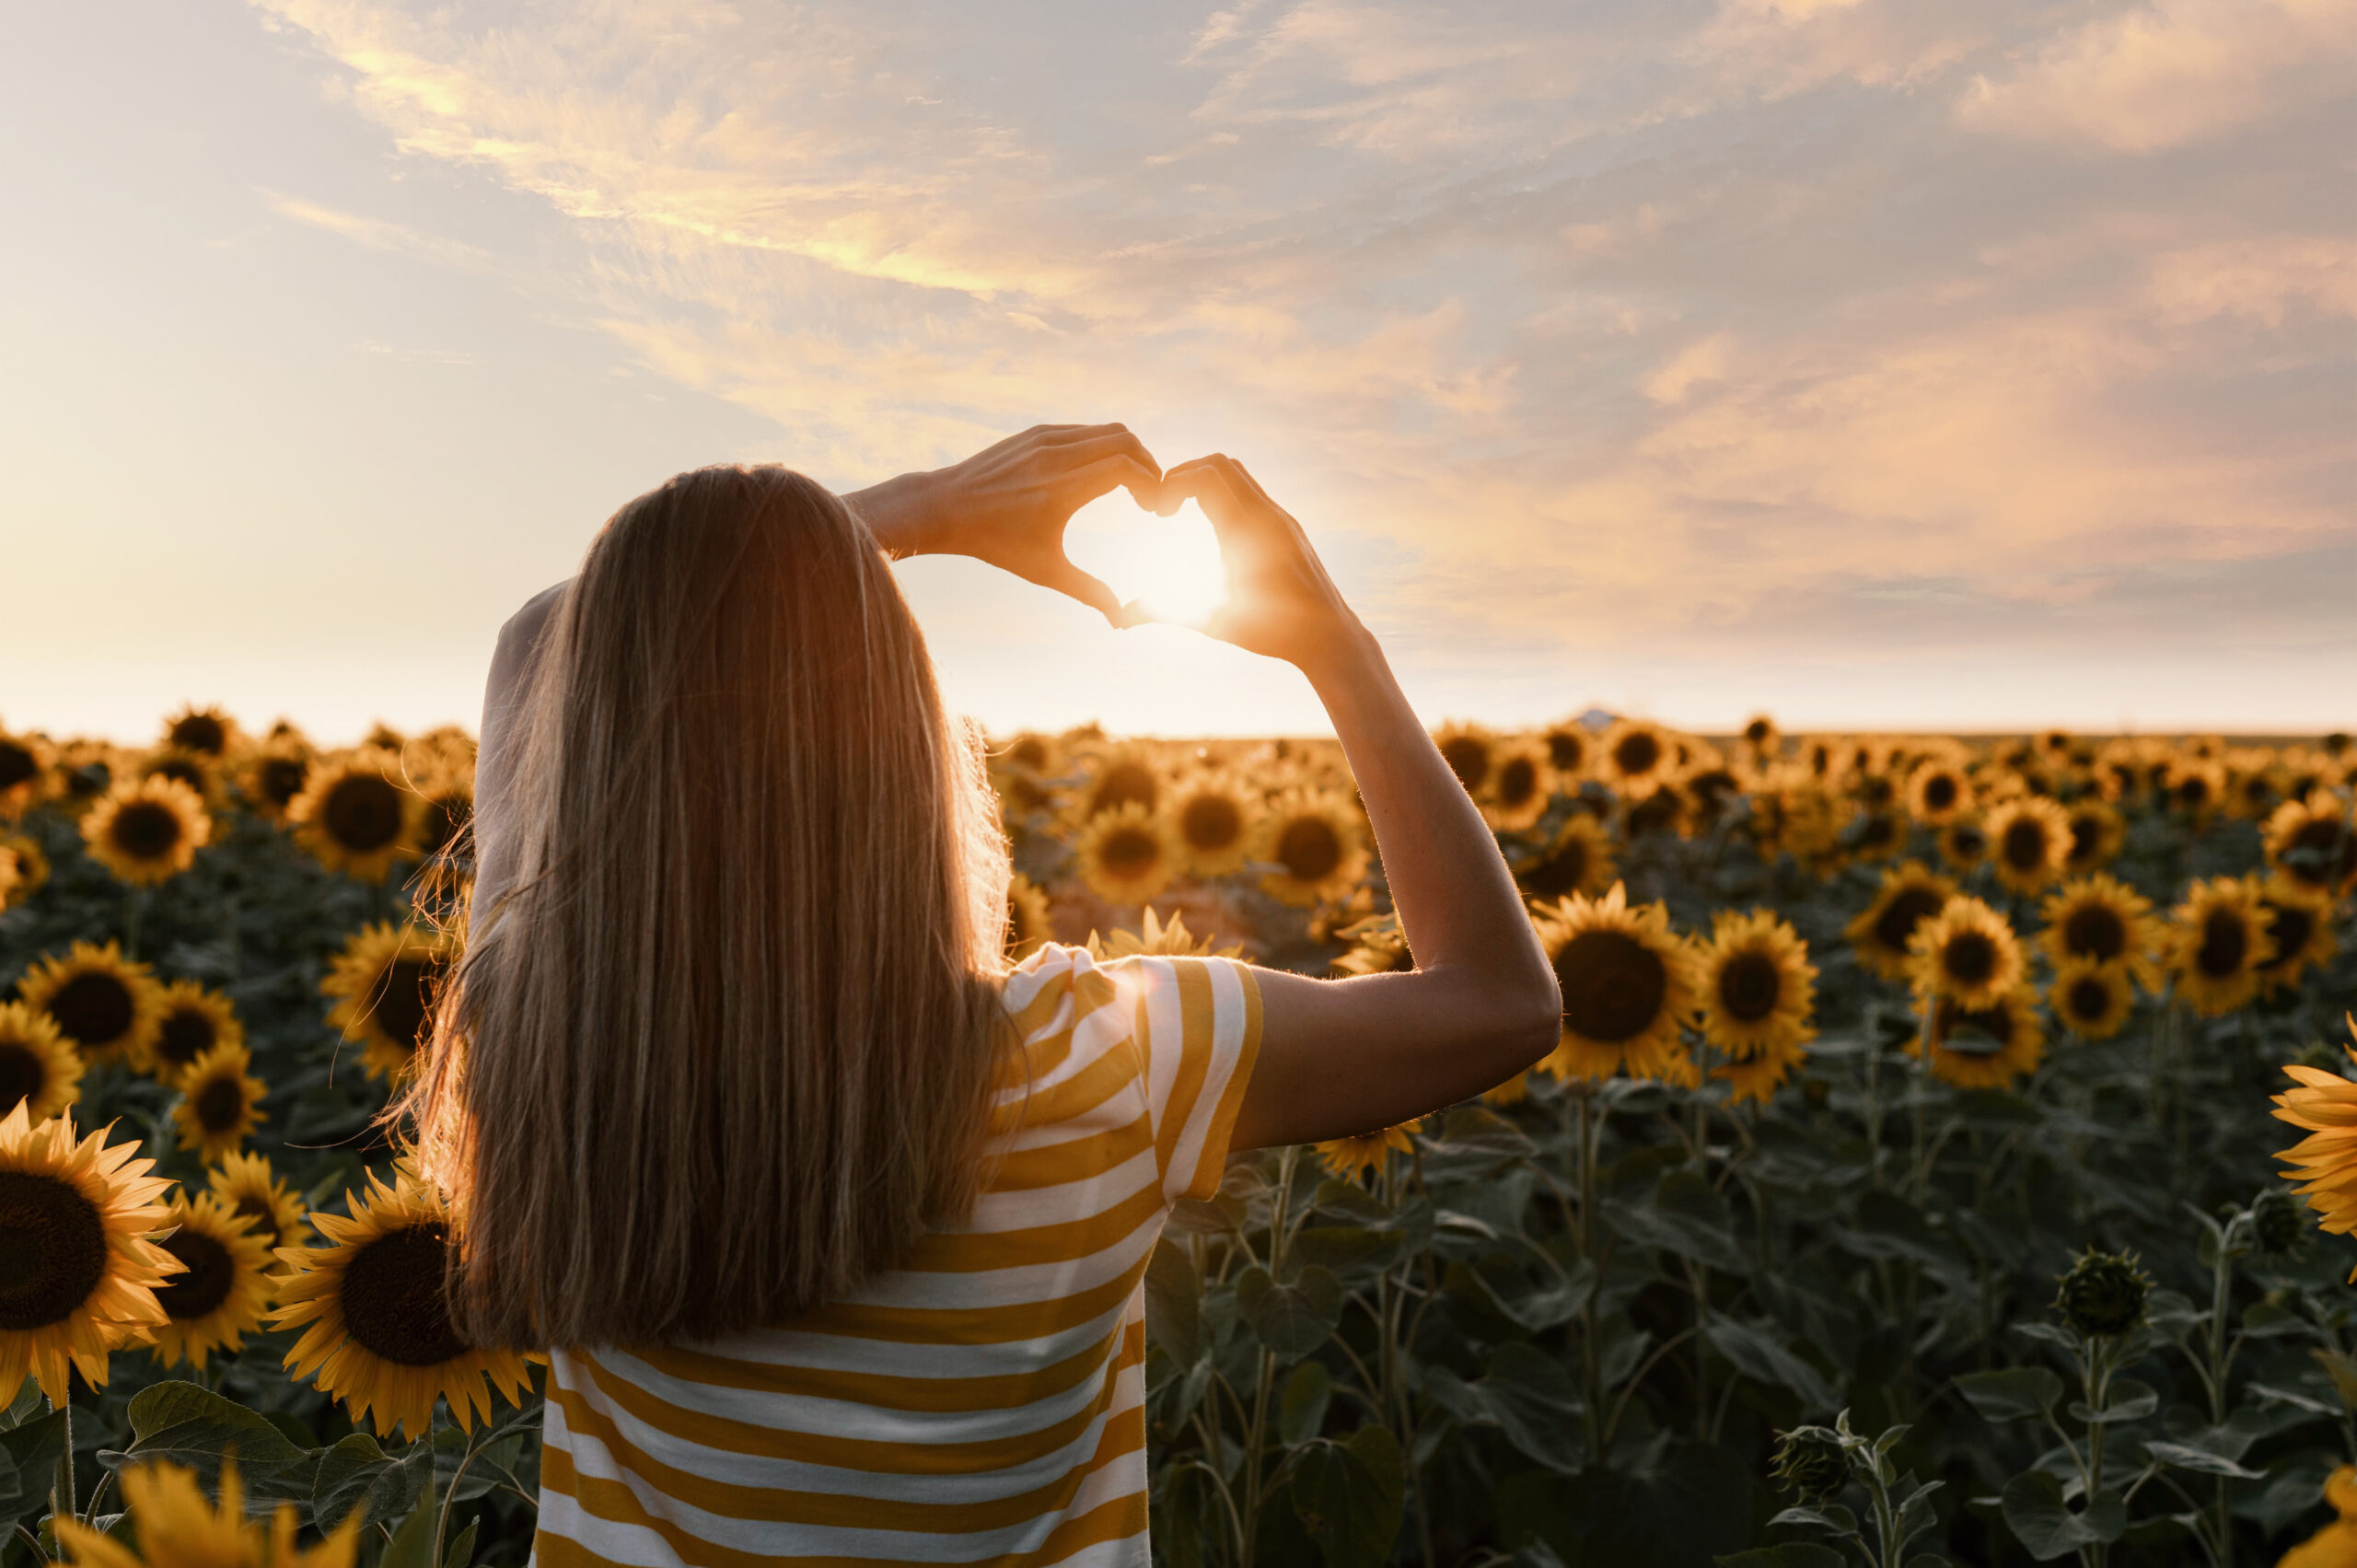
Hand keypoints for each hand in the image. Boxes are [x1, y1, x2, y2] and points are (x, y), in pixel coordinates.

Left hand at [848, 424, 1162, 625]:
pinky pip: (1084, 431)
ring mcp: (1044, 439)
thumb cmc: (995, 544)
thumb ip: (1088, 591)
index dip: (1151, 484)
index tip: (1154, 509)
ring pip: (1106, 431)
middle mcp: (1054, 457)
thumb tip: (1121, 620)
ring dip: (1128, 454)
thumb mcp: (1044, 571)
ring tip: (1132, 486)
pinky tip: (1101, 474)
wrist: (944, 508)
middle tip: (1149, 495)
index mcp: (1061, 489)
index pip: (1125, 467)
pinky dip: (1103, 446)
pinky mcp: (1035, 432)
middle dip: (1148, 465)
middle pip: (1124, 440)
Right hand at [1159, 453, 1364, 676]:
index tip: (1158, 513)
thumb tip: (1120, 618)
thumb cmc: (1271, 634)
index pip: (1205, 476)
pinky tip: (1212, 527)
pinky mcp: (1287, 526)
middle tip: (1164, 506)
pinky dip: (1225, 494)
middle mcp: (1266, 516)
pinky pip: (1252, 492)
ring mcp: (1280, 518)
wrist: (1329, 637)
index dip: (1172, 483)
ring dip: (1205, 482)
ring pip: (1239, 473)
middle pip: (1220, 463)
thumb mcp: (1211, 622)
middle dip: (1184, 475)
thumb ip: (1164, 612)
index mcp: (1246, 533)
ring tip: (1183, 512)